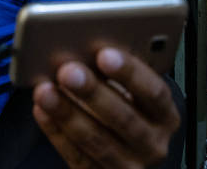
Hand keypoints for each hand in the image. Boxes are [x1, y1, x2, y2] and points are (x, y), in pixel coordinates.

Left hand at [32, 48, 180, 168]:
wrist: (129, 152)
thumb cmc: (128, 109)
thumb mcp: (132, 92)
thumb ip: (116, 74)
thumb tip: (84, 48)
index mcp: (165, 116)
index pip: (154, 93)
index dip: (130, 73)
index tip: (105, 54)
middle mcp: (153, 144)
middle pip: (124, 118)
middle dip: (93, 93)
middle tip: (68, 71)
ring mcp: (129, 165)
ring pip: (98, 141)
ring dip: (68, 113)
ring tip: (45, 90)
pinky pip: (77, 156)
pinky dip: (56, 132)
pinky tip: (42, 110)